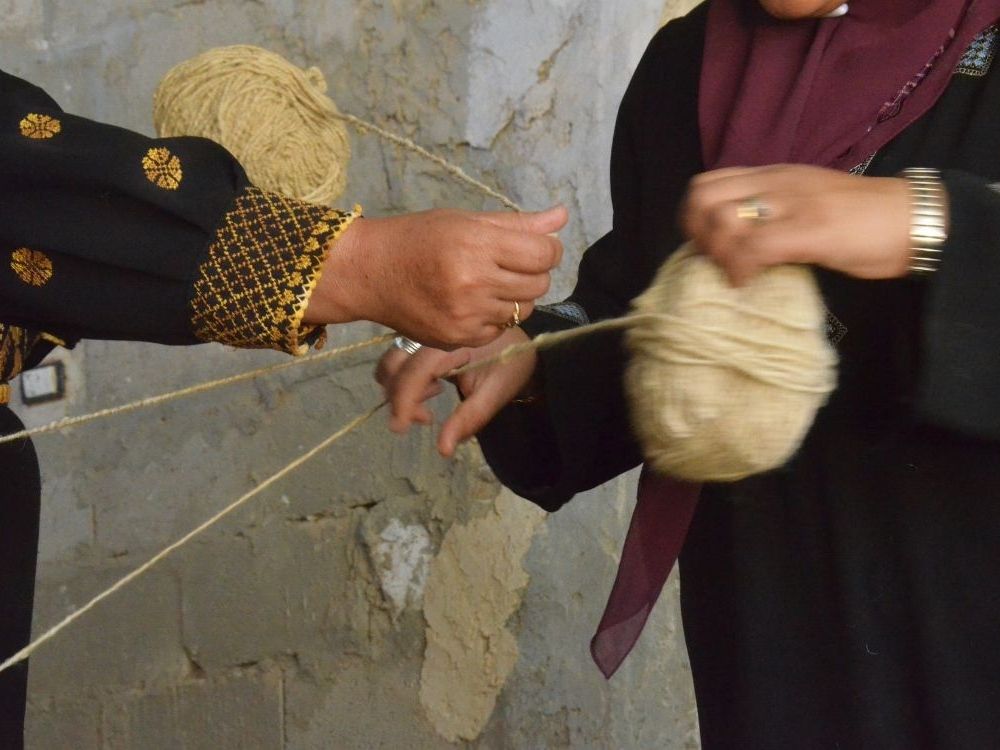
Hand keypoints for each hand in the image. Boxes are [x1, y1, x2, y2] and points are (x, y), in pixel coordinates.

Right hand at [306, 206, 567, 348]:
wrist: (369, 272)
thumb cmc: (418, 238)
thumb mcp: (465, 221)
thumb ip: (517, 223)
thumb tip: (562, 216)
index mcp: (476, 245)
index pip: (544, 254)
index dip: (548, 250)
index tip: (536, 248)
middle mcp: (473, 283)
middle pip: (539, 284)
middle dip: (533, 273)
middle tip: (508, 264)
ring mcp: (466, 316)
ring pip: (523, 309)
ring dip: (515, 296)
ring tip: (487, 283)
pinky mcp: (458, 338)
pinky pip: (499, 328)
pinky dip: (494, 317)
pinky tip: (472, 302)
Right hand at [375, 327, 537, 456]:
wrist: (518, 342)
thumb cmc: (511, 364)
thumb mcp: (497, 392)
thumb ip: (470, 418)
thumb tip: (442, 449)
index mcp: (451, 342)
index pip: (415, 370)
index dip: (403, 400)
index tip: (400, 428)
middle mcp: (431, 335)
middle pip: (396, 365)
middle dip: (402, 398)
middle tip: (428, 418)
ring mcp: (424, 336)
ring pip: (392, 363)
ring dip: (400, 388)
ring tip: (434, 398)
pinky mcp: (421, 342)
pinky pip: (399, 361)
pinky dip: (403, 380)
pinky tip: (431, 388)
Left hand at [680, 165, 917, 285]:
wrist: (911, 219)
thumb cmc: (859, 220)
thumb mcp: (802, 205)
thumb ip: (768, 215)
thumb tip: (732, 244)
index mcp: (772, 176)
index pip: (707, 183)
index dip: (694, 219)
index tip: (707, 248)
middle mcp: (775, 182)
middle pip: (703, 197)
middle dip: (696, 235)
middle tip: (713, 262)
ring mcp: (792, 203)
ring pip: (722, 219)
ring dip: (717, 253)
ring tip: (733, 273)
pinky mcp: (810, 229)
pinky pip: (755, 245)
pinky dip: (741, 268)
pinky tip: (748, 283)